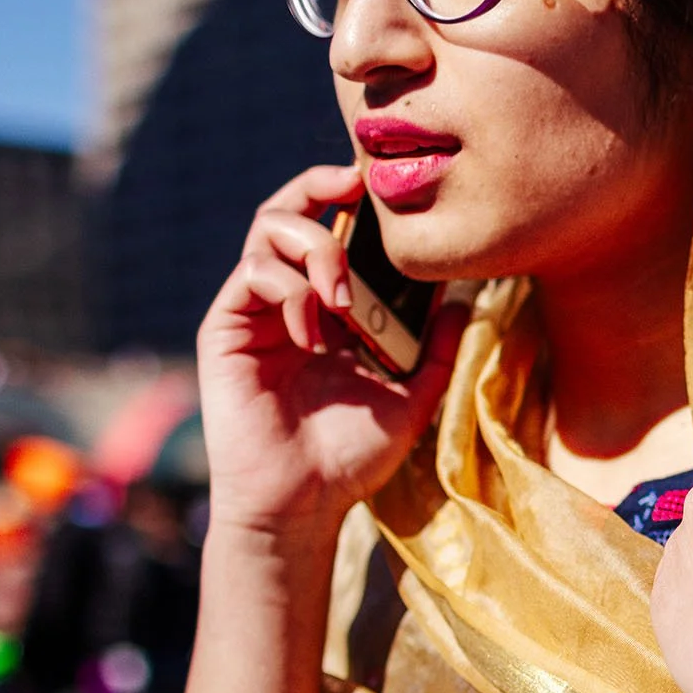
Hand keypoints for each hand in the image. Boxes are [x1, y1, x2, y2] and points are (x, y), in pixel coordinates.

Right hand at [195, 165, 460, 540]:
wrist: (303, 505)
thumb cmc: (352, 457)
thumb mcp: (411, 398)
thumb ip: (438, 352)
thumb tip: (466, 302)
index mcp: (327, 308)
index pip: (332, 230)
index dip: (350, 199)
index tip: (384, 187)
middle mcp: (286, 300)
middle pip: (290, 211)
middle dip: (321, 189)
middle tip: (357, 191)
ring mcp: (253, 311)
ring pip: (267, 231)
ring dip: (315, 247)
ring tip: (343, 298)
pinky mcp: (226, 329)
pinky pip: (251, 275)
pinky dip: (290, 290)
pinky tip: (314, 333)